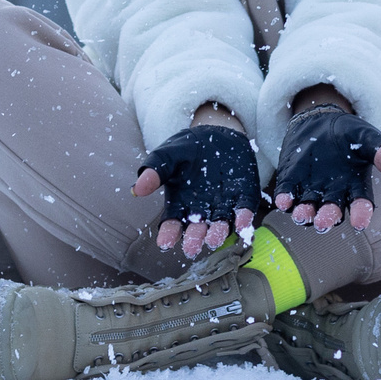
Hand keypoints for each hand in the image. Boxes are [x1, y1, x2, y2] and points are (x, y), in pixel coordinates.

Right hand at [135, 124, 260, 258]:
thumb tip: (136, 189)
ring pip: (221, 225)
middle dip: (194, 239)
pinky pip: (244, 210)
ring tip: (213, 240)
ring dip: (218, 233)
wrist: (215, 132)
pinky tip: (243, 223)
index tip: (165, 243)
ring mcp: (223, 206)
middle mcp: (202, 211)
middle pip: (197, 230)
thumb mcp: (168, 155)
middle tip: (191, 247)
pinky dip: (244, 218)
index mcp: (180, 204)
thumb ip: (155, 170)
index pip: (173, 223)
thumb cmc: (187, 148)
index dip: (169, 234)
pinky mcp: (243, 197)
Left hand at [271, 107, 380, 232]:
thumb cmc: (348, 133)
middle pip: (331, 211)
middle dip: (327, 218)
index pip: (360, 204)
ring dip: (304, 214)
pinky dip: (285, 199)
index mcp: (355, 186)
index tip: (359, 223)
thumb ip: (379, 152)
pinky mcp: (291, 183)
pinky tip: (283, 200)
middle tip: (324, 223)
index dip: (360, 214)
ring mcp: (311, 190)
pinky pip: (287, 195)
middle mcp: (333, 194)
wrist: (320, 120)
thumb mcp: (366, 137)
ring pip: (308, 209)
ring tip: (302, 215)